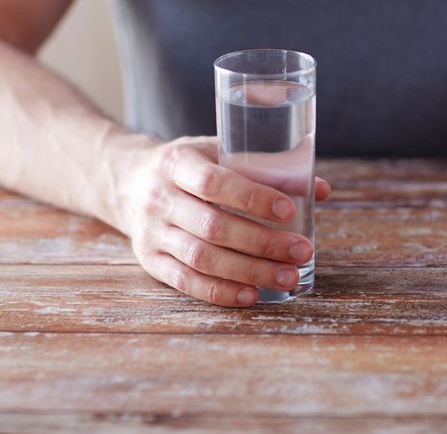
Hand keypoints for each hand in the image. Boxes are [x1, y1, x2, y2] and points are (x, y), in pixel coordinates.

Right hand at [119, 136, 330, 306]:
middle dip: (262, 242)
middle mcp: (159, 198)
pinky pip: (185, 282)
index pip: (213, 182)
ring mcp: (151, 232)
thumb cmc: (189, 165)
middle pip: (213, 226)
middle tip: (302, 250)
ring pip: (202, 258)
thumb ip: (265, 167)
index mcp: (177, 163)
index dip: (251, 197)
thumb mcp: (217, 151)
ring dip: (249, 271)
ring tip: (288, 276)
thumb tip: (320, 189)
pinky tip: (252, 295)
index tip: (288, 209)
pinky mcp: (149, 260)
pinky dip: (220, 291)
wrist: (126, 180)